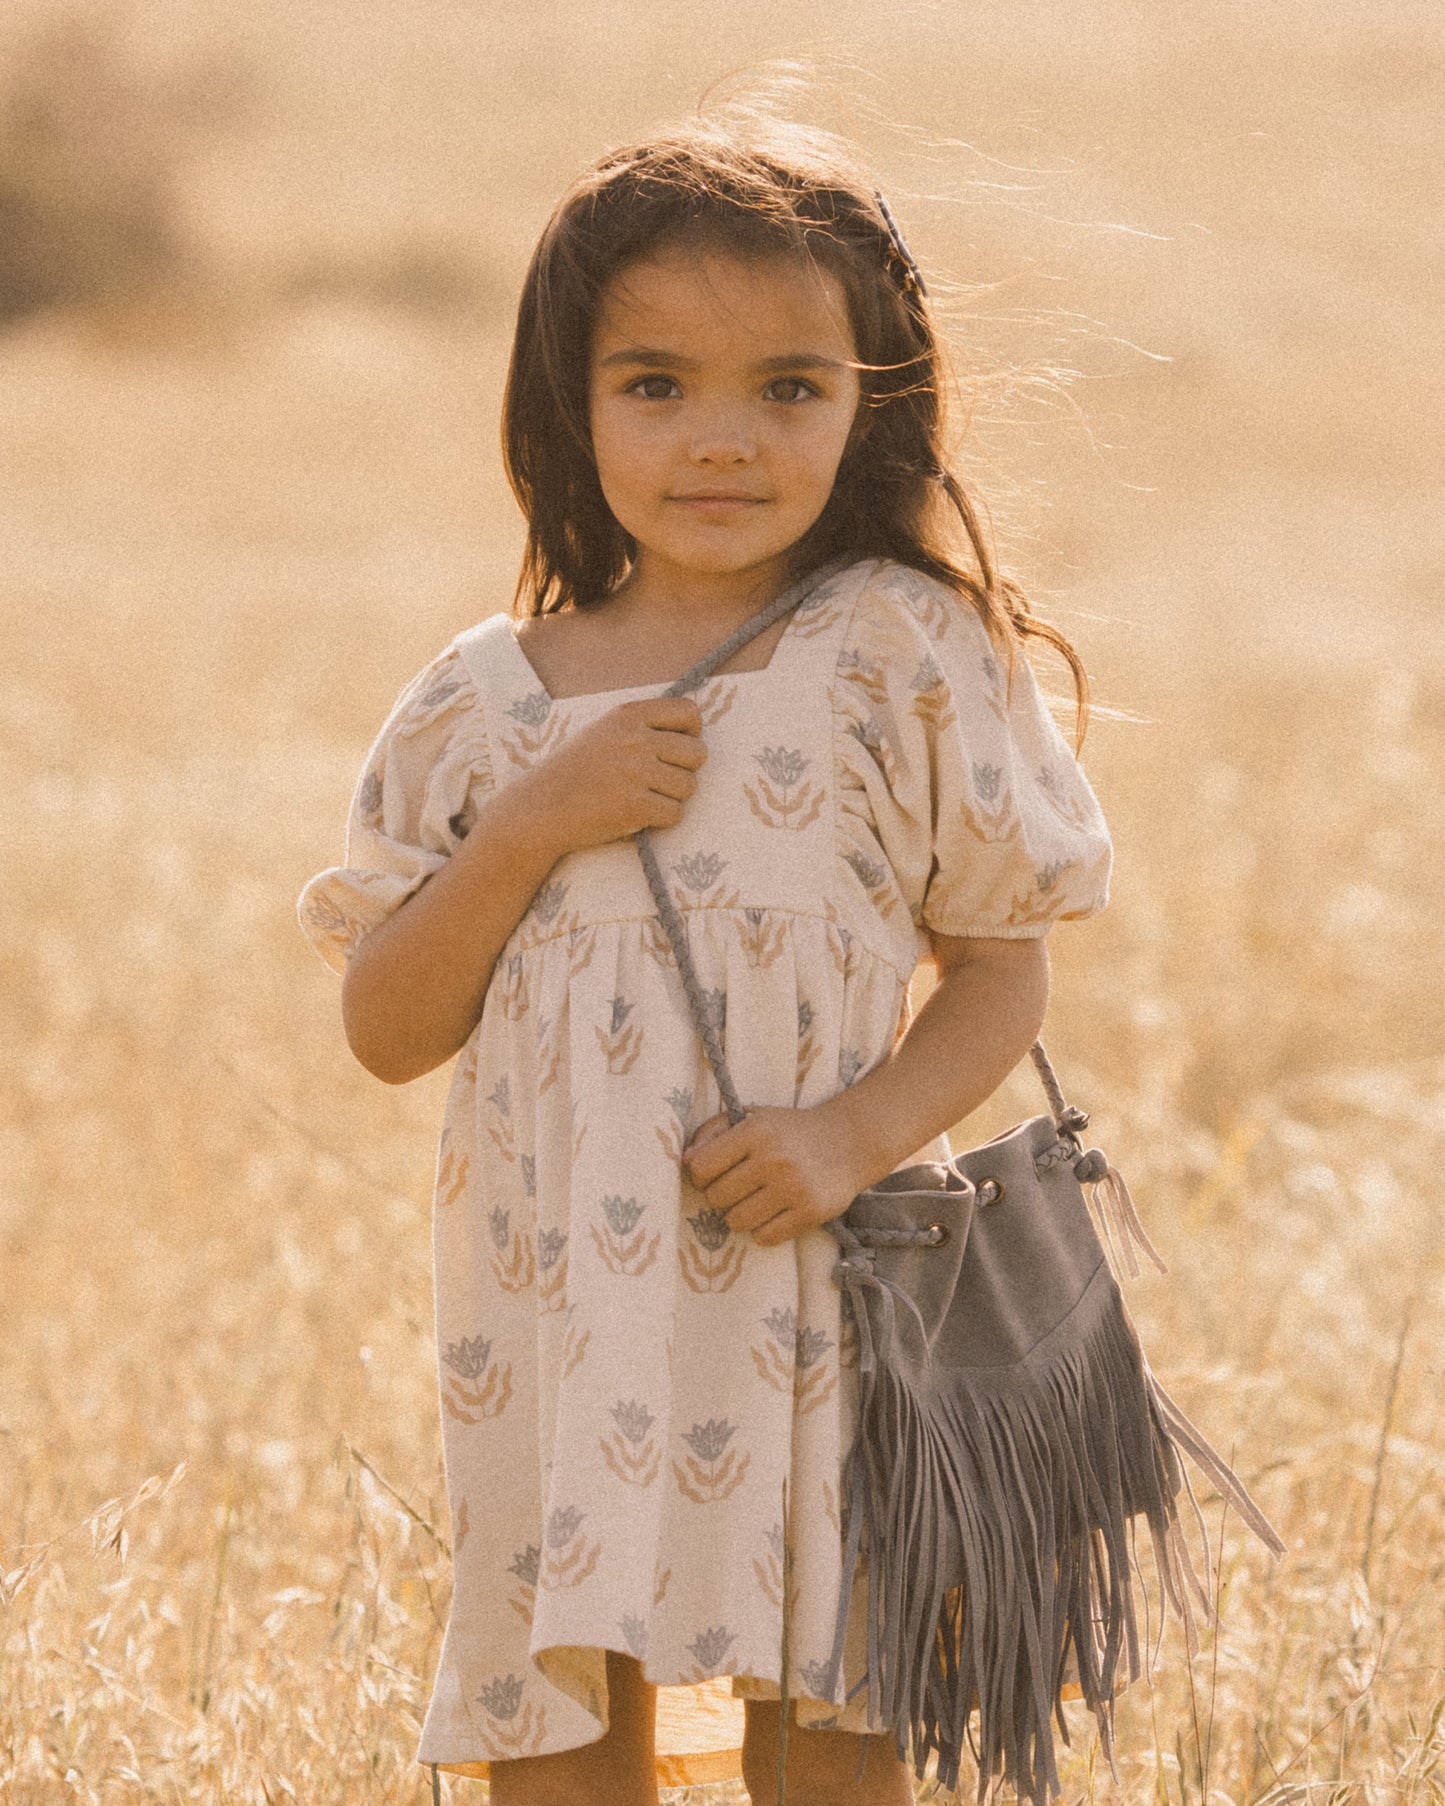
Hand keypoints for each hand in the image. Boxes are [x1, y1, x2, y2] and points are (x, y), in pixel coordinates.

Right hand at [528, 696, 706, 851]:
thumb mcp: (603, 732)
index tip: (676, 750)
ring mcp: (635, 772)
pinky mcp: (636, 805)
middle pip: (698, 753)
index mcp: (628, 716)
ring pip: (689, 786)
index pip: (689, 711)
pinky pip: (675, 813)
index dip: (692, 733)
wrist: (540, 808)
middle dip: (684, 771)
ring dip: (671, 798)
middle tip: (658, 781)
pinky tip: (636, 815)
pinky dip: (660, 820)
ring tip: (641, 798)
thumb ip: (642, 727)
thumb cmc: (575, 773)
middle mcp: (634, 739)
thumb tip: (692, 733)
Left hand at [681, 1105, 865, 1246]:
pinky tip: (774, 1213)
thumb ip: (713, 1132)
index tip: (713, 1174)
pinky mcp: (811, 1212)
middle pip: (716, 1198)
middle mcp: (774, 1158)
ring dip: (740, 1216)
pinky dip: (763, 1230)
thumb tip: (686, 1160)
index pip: (700, 1168)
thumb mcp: (752, 1117)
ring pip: (737, 1222)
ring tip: (755, 1201)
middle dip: (721, 1196)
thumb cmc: (790, 1131)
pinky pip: (765, 1238)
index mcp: (755, 1131)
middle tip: (738, 1189)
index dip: (700, 1176)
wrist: (849, 1141)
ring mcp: (794, 1187)